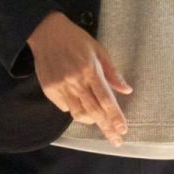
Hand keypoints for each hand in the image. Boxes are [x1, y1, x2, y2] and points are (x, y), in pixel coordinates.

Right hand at [28, 11, 131, 144]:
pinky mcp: (49, 90)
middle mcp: (75, 81)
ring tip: (98, 121)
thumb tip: (127, 90)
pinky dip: (74, 109)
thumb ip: (112, 72)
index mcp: (90, 70)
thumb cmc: (76, 39)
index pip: (106, 100)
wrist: (46, 32)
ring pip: (78, 114)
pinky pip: (64, 107)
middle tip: (116, 141)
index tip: (123, 130)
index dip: (115, 117)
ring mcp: (60, 87)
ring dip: (90, 121)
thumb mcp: (98, 50)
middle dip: (106, 128)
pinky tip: (79, 104)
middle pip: (94, 112)